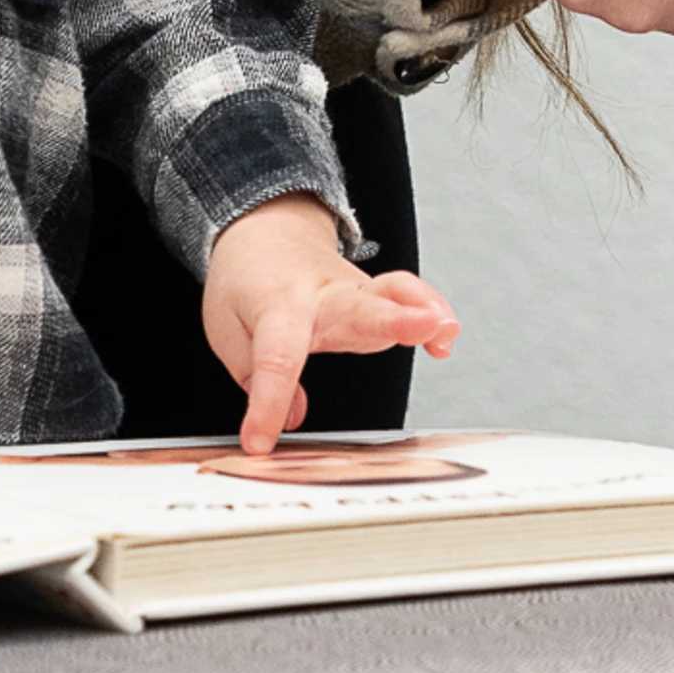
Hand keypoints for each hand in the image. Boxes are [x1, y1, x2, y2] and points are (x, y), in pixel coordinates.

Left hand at [201, 197, 459, 455]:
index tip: (259, 441)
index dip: (269, 404)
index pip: (276, 359)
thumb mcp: (226, 328)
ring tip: (446, 331)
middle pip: (358, 309)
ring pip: (393, 293)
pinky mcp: (374, 296)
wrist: (266, 231)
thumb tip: (290, 419)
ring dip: (423, 311)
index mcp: (275, 308)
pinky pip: (408, 298)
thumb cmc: (246, 283)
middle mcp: (322, 297)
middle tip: (424, 327)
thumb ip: (255, 377)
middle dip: (393, 321)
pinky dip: (432, 314)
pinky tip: (445, 342)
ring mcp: (355, 292)